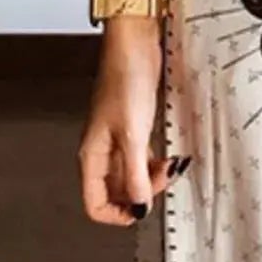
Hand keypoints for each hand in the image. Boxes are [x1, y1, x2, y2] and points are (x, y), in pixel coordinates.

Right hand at [79, 19, 183, 225]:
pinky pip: (141, 159)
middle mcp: (100, 152)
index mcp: (91, 156)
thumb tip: (140, 206)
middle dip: (141, 194)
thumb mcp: (133, 135)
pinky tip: (170, 157)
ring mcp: (116, 141)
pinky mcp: (132, 129)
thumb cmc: (126, 81)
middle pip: (116, 193)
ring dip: (152, 179)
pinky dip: (156, 164)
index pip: (95, 204)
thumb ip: (136, 174)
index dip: (118, 214)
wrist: (134, 47)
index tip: (143, 210)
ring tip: (169, 167)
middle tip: (162, 181)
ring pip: (131, 176)